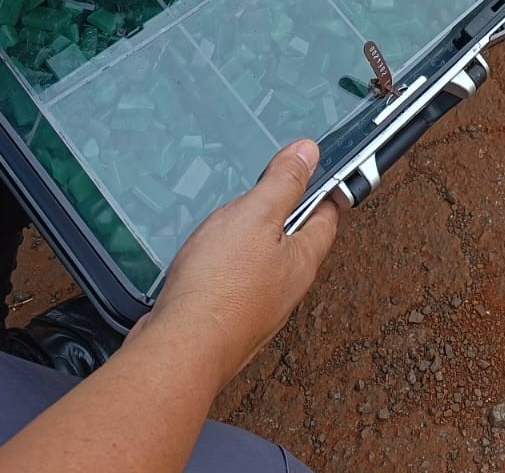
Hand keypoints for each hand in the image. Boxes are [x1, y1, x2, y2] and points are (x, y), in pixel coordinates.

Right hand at [127, 139, 338, 391]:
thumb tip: (309, 153)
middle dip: (282, 216)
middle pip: (294, 243)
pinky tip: (206, 260)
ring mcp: (257, 311)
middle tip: (266, 193)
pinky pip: (233, 286)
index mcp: (302, 261)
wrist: (178, 350)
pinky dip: (225, 267)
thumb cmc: (220, 286)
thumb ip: (284, 183)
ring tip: (231, 223)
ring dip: (250, 243)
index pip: (326, 218)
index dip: (322, 192)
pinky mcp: (226, 323)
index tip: (315, 173)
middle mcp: (286, 290)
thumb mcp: (256, 215)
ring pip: (262, 266)